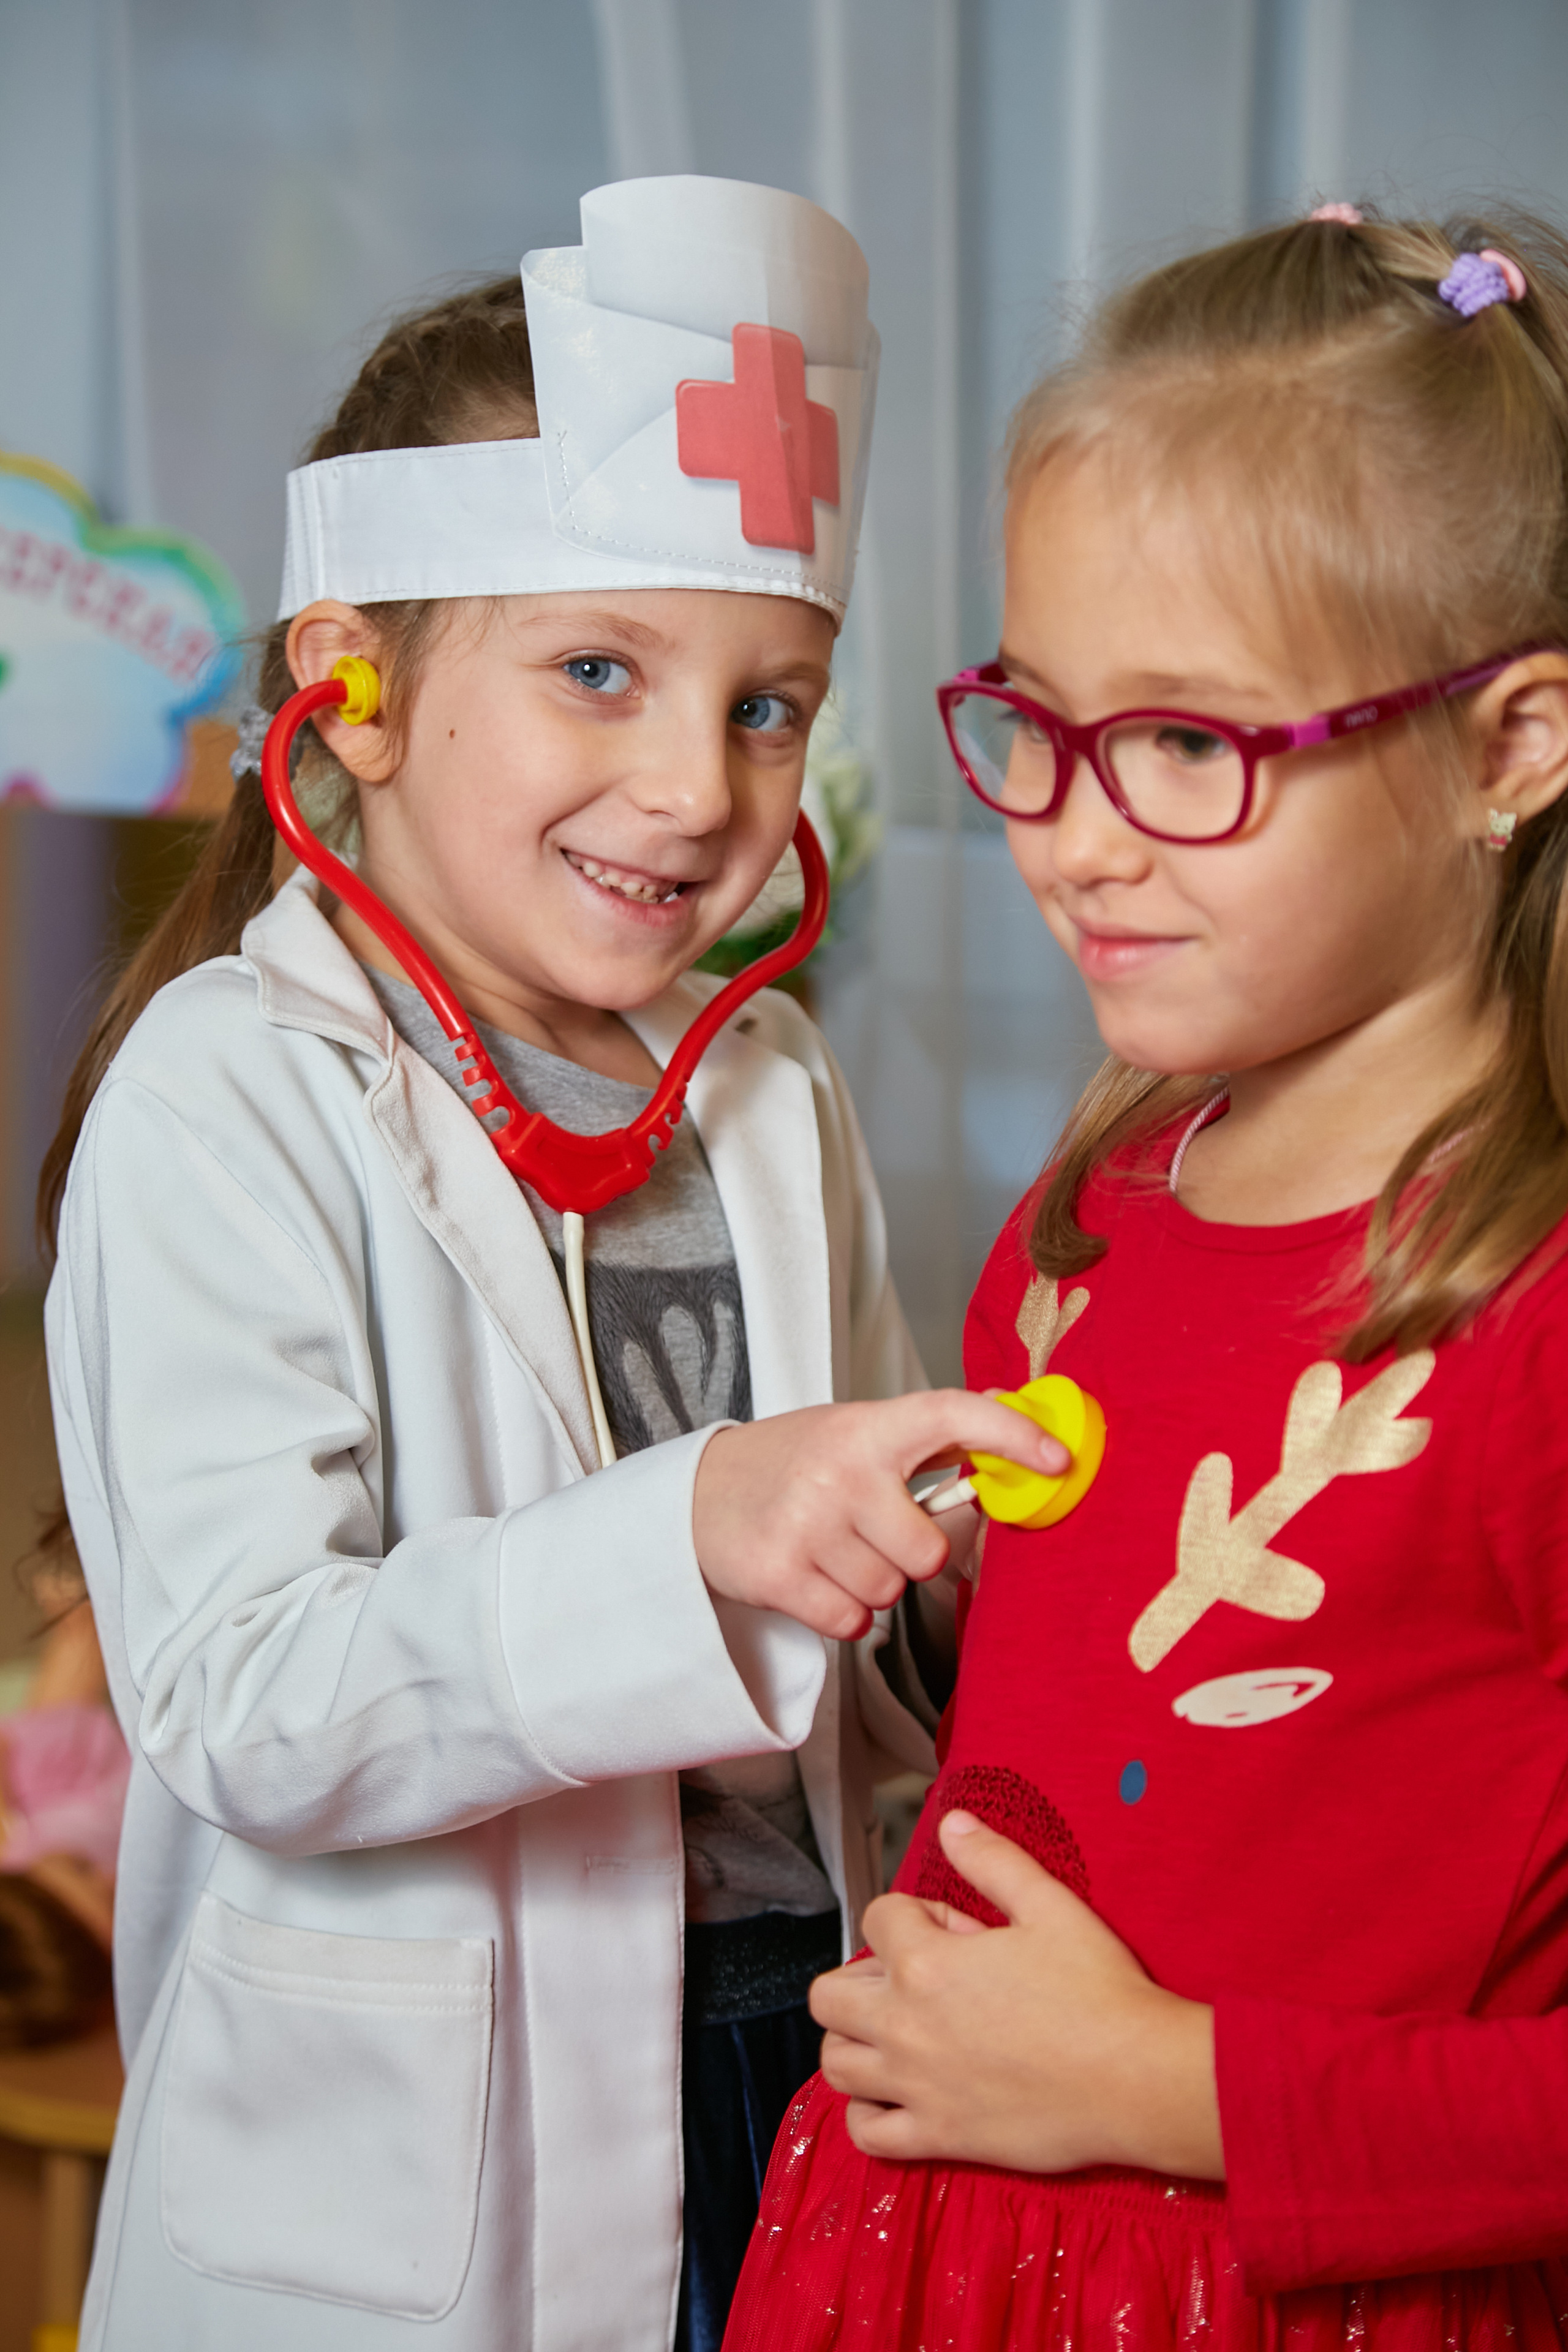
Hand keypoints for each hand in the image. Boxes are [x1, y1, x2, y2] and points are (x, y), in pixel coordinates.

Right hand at [692, 1394, 1065, 1640]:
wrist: (698, 1495)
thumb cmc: (793, 1463)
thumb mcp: (854, 1431)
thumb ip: (927, 1433)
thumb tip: (1011, 1409)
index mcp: (866, 1428)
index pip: (951, 1415)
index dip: (1012, 1435)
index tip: (1057, 1460)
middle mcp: (839, 1472)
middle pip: (926, 1551)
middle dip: (907, 1555)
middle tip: (870, 1534)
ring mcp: (806, 1525)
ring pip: (889, 1593)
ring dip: (870, 1585)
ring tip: (832, 1552)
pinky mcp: (778, 1575)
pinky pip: (852, 1623)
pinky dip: (842, 1615)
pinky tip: (815, 1580)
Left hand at [811, 1810, 1223, 2178]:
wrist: (1136, 2078)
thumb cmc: (1099, 1991)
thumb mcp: (1050, 1905)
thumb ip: (992, 1860)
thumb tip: (952, 1822)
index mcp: (926, 1962)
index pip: (876, 1918)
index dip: (913, 1913)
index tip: (955, 1930)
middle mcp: (906, 2025)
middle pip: (828, 1996)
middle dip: (859, 1977)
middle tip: (907, 1979)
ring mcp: (917, 2086)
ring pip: (835, 2064)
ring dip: (854, 2042)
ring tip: (896, 2032)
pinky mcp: (938, 2137)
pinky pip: (866, 2134)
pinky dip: (868, 2114)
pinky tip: (898, 2096)